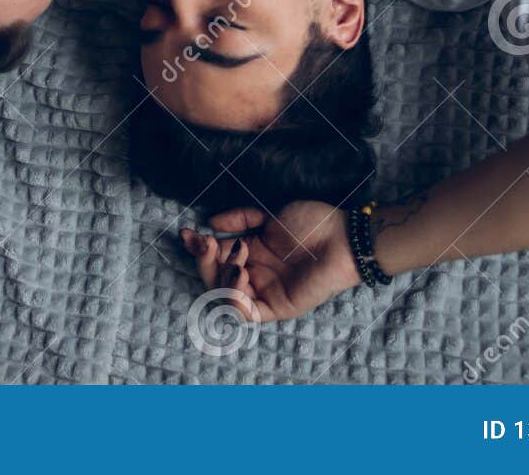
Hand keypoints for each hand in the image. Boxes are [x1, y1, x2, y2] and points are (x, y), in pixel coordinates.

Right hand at [180, 200, 359, 322]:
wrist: (342, 238)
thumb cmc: (313, 223)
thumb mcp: (270, 214)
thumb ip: (241, 219)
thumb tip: (212, 224)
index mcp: (252, 253)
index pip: (216, 255)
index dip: (199, 247)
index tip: (186, 234)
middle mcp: (255, 274)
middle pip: (215, 277)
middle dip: (205, 261)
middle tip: (206, 244)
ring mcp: (265, 292)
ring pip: (226, 295)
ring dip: (222, 275)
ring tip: (237, 256)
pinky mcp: (277, 308)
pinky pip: (248, 314)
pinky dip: (235, 299)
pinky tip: (239, 277)